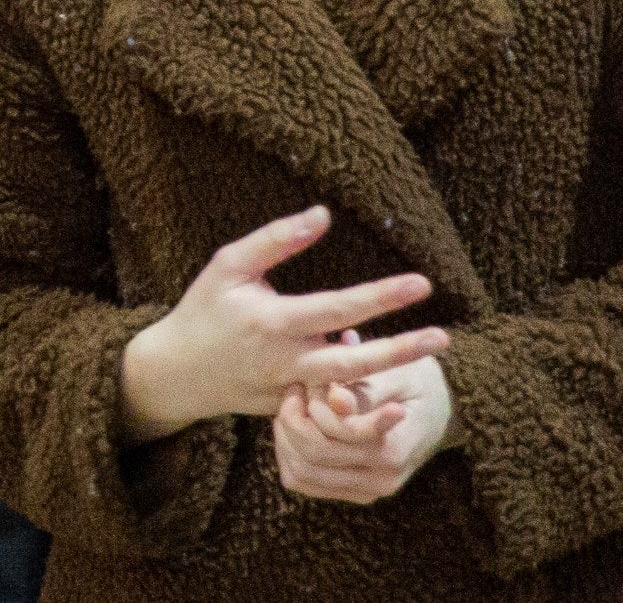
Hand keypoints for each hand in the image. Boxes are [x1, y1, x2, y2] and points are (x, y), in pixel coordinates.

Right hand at [119, 206, 449, 441]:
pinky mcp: (292, 409)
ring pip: (351, 388)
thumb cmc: (206, 308)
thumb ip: (276, 239)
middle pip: (354, 362)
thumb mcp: (229, 265)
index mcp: (272, 322)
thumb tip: (324, 214)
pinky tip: (394, 366)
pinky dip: (367, 387)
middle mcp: (285, 361)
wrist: (178, 372)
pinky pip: (334, 402)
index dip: (381, 297)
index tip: (423, 284)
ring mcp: (290, 391)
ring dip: (394, 369)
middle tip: (444, 337)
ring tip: (433, 351)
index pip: (337, 308)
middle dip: (402, 350)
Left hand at [274, 350, 455, 503]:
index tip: (312, 381)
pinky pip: (303, 483)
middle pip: (311, 458)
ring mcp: (367, 491)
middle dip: (292, 420)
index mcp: (394, 449)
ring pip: (300, 475)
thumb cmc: (417, 383)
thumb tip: (335, 400)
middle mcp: (382, 479)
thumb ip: (365, 389)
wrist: (439, 411)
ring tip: (295, 407)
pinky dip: (290, 455)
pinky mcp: (353, 492)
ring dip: (286, 438)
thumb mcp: (398, 374)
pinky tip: (298, 428)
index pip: (333, 437)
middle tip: (296, 390)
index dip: (312, 407)